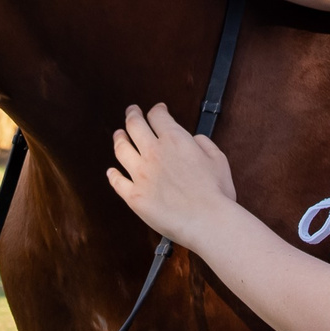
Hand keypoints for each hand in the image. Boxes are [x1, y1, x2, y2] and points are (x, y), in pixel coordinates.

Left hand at [105, 103, 238, 250]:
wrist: (207, 220)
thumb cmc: (216, 192)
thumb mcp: (218, 159)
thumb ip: (203, 143)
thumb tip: (194, 139)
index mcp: (175, 140)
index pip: (158, 116)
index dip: (157, 110)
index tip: (157, 110)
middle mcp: (153, 152)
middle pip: (134, 126)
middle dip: (132, 115)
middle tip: (132, 111)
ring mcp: (140, 174)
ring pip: (121, 149)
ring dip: (119, 138)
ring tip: (118, 135)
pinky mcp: (134, 196)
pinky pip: (117, 181)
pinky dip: (112, 174)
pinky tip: (111, 171)